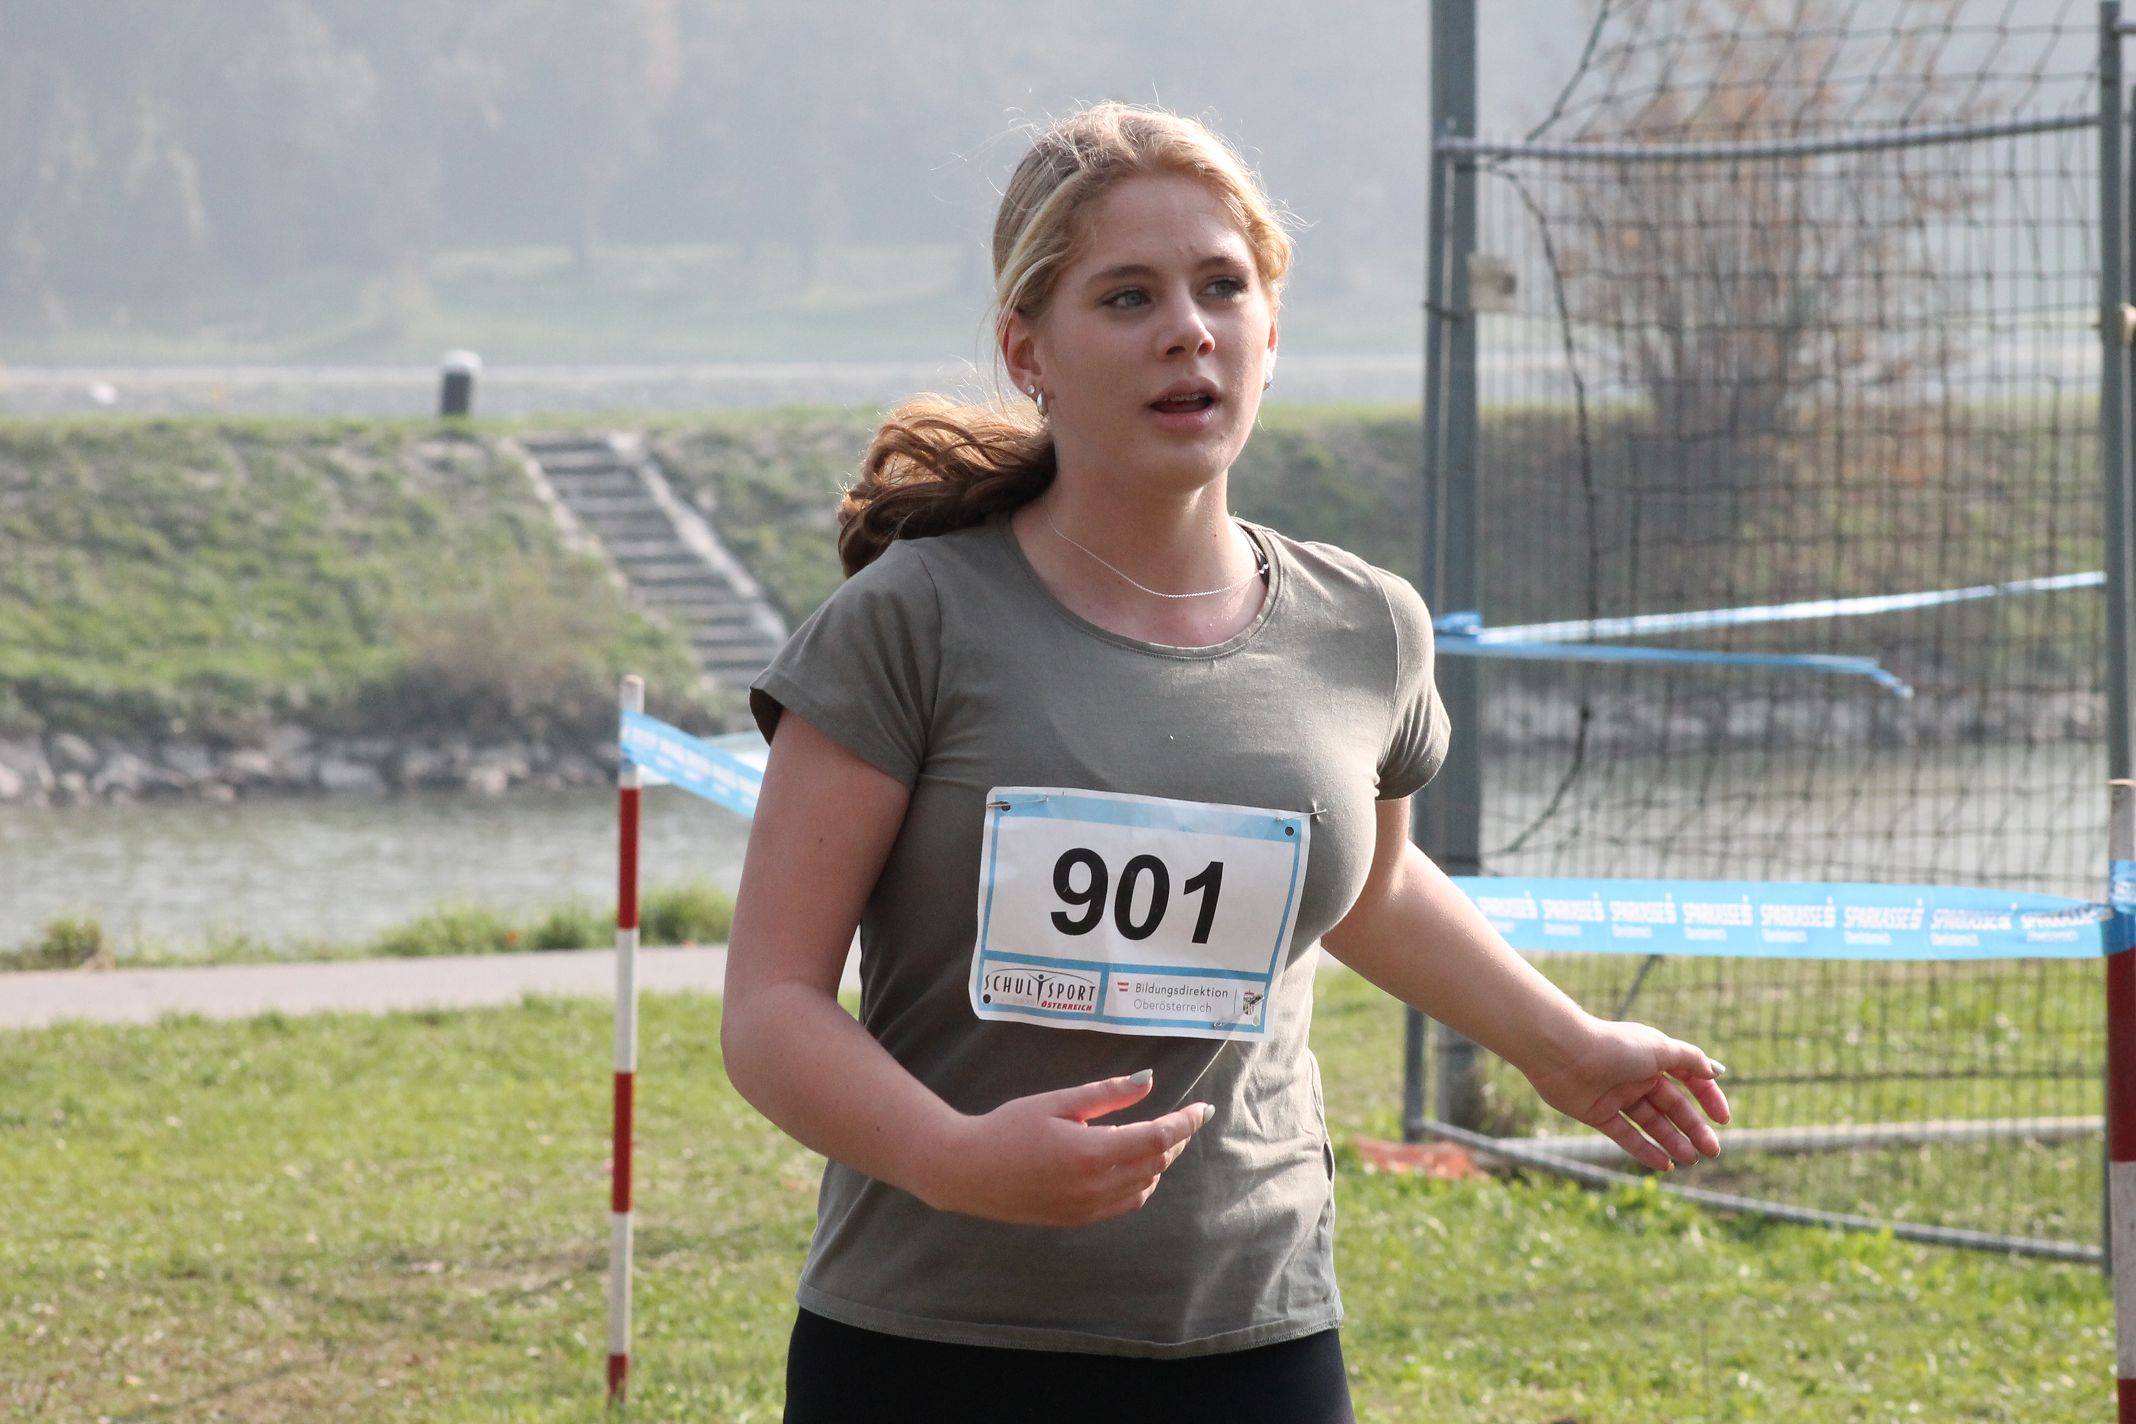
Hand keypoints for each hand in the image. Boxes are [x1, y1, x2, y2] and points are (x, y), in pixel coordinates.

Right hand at [919, 1072, 1212, 1226]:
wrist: (968, 1171)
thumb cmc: (1008, 1128)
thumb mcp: (1057, 1101)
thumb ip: (1106, 1093)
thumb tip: (1148, 1081)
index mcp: (1092, 1152)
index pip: (1158, 1138)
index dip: (1186, 1123)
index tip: (1203, 1109)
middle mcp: (1096, 1186)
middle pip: (1157, 1162)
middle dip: (1177, 1139)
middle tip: (1185, 1118)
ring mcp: (1088, 1208)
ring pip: (1146, 1185)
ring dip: (1160, 1161)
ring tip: (1163, 1137)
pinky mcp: (1078, 1219)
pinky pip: (1126, 1203)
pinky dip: (1142, 1183)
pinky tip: (1137, 1165)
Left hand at [1523, 1018, 1730, 1172]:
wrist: (1562, 1053)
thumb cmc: (1613, 1047)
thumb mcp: (1659, 1049)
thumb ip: (1689, 1060)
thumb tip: (1716, 1071)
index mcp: (1654, 1057)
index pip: (1689, 1080)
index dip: (1709, 1098)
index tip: (1723, 1119)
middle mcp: (1636, 1076)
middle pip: (1672, 1107)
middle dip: (1694, 1128)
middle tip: (1712, 1151)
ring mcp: (1617, 1096)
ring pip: (1651, 1123)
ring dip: (1673, 1141)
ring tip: (1691, 1159)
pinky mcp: (1597, 1114)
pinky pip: (1625, 1135)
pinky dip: (1644, 1150)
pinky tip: (1664, 1165)